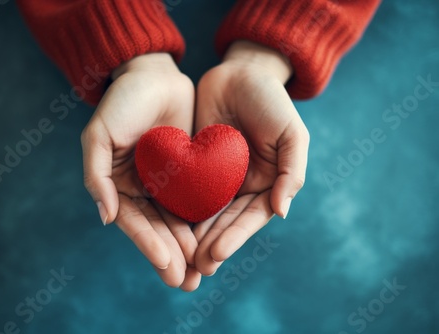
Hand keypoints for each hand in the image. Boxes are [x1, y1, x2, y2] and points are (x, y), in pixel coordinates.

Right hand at [81, 53, 200, 290]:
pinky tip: (215, 240)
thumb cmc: (123, 102)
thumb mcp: (99, 134)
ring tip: (203, 272)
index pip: (135, 223)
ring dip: (189, 248)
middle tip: (187, 282)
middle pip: (158, 229)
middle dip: (172, 257)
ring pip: (179, 221)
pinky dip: (204, 222)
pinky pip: (198, 201)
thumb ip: (97, 175)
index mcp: (119, 186)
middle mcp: (143, 190)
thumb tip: (107, 218)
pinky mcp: (190, 173)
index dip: (149, 245)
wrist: (155, 75)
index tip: (167, 264)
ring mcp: (168, 183)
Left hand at [193, 41, 309, 275]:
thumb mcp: (292, 134)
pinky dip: (177, 209)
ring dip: (192, 236)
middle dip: (210, 245)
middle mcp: (240, 186)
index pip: (250, 218)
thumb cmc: (271, 101)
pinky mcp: (194, 165)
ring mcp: (217, 178)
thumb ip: (293, 172)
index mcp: (266, 184)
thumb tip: (282, 212)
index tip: (216, 255)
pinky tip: (164, 226)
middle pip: (225, 222)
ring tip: (179, 258)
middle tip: (193, 267)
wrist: (239, 73)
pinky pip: (185, 190)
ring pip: (204, 212)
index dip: (234, 237)